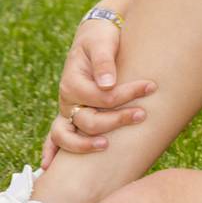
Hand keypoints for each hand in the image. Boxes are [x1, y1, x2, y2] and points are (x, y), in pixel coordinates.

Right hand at [40, 17, 156, 168]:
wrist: (95, 36)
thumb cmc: (101, 38)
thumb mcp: (102, 42)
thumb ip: (104, 61)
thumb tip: (108, 84)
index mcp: (73, 81)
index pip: (100, 97)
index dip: (125, 94)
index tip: (151, 86)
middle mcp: (67, 99)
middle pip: (88, 120)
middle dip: (116, 120)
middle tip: (142, 114)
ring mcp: (68, 110)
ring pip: (69, 135)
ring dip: (86, 143)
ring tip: (107, 145)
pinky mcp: (72, 115)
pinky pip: (56, 137)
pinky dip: (52, 151)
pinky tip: (50, 167)